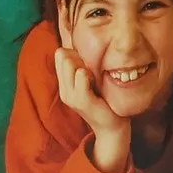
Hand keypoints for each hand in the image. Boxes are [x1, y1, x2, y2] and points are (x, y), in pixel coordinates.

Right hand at [53, 41, 129, 172]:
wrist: (112, 128)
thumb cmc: (105, 100)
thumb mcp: (91, 81)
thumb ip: (84, 65)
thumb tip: (82, 45)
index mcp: (65, 84)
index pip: (60, 53)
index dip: (75, 52)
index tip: (89, 65)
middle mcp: (64, 89)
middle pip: (62, 55)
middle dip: (79, 57)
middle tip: (93, 72)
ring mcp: (70, 96)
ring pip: (69, 62)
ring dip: (85, 65)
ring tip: (95, 79)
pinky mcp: (82, 101)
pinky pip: (80, 76)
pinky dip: (89, 74)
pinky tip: (96, 83)